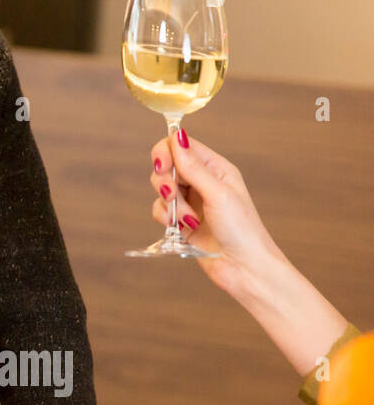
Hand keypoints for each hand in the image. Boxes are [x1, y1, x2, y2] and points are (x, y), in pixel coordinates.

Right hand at [149, 130, 350, 375]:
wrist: (244, 268)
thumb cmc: (242, 230)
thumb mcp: (217, 193)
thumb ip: (192, 166)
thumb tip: (177, 136)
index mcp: (215, 168)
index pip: (180, 146)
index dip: (166, 152)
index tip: (162, 167)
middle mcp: (201, 182)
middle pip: (166, 166)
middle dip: (165, 181)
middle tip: (172, 194)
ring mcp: (190, 202)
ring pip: (160, 189)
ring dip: (169, 205)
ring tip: (187, 220)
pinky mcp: (180, 221)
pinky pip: (160, 210)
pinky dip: (165, 219)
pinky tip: (181, 229)